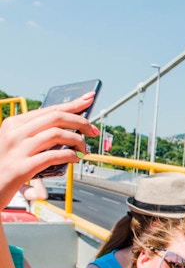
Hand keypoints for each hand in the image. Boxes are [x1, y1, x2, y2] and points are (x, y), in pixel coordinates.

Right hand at [0, 93, 98, 209]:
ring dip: (77, 141)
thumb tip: (69, 129)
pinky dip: (69, 156)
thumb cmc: (6, 168)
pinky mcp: (21, 168)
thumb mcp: (16, 145)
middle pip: (56, 118)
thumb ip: (36, 136)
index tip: (89, 99)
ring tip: (84, 149)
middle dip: (80, 121)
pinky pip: (53, 156)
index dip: (72, 105)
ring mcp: (17, 150)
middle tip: (93, 131)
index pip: (49, 110)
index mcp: (14, 124)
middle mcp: (14, 133)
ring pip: (57, 134)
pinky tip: (75, 159)